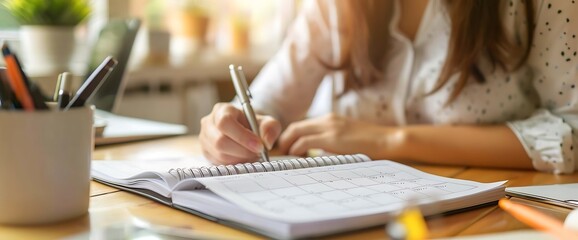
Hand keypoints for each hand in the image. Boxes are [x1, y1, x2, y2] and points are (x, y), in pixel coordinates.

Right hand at [200, 103, 281, 164]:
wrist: (245, 130)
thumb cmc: (254, 124)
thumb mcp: (266, 122)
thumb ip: (270, 128)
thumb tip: (266, 142)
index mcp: (222, 110)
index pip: (225, 122)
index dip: (242, 136)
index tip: (259, 146)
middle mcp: (209, 123)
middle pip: (220, 141)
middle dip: (242, 151)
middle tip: (258, 153)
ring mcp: (205, 139)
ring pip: (220, 155)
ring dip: (240, 158)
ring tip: (252, 155)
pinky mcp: (206, 152)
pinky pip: (219, 163)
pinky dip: (234, 164)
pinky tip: (243, 158)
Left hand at [278, 113, 405, 157]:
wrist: (388, 140)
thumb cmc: (371, 143)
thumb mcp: (347, 137)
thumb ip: (332, 140)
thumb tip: (317, 152)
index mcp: (330, 119)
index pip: (302, 125)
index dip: (290, 137)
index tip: (288, 150)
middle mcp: (327, 120)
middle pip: (295, 127)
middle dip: (285, 141)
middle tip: (283, 155)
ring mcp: (329, 127)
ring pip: (297, 132)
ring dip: (288, 146)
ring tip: (288, 158)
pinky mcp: (332, 138)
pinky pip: (305, 142)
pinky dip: (297, 150)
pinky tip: (298, 158)